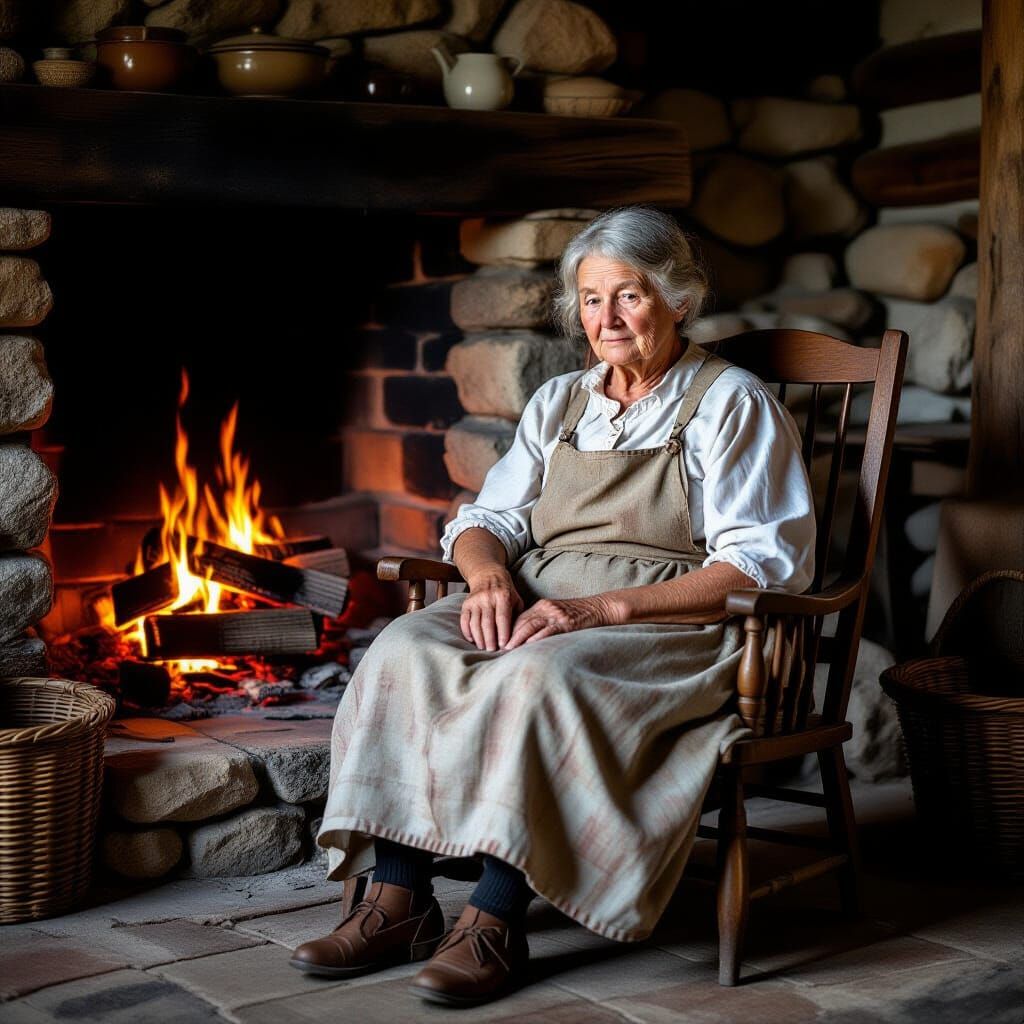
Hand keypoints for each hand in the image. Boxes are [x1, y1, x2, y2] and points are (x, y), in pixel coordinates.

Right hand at [461, 569, 523, 650]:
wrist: (488, 574)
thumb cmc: (506, 591)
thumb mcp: (516, 599)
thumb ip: (518, 616)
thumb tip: (518, 636)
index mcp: (503, 596)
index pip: (502, 618)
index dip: (503, 633)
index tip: (504, 646)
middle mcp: (487, 597)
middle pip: (487, 622)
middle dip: (490, 639)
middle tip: (492, 651)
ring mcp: (475, 600)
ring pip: (475, 623)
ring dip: (479, 638)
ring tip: (483, 648)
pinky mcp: (466, 604)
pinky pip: (464, 620)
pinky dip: (467, 632)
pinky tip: (472, 640)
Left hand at [503, 595, 617, 649]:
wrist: (599, 608)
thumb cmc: (578, 615)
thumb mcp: (557, 614)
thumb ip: (543, 622)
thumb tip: (527, 639)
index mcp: (542, 606)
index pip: (520, 618)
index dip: (508, 630)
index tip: (499, 641)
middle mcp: (546, 608)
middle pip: (522, 621)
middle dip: (509, 635)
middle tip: (498, 647)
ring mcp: (556, 615)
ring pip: (531, 625)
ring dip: (518, 638)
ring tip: (508, 649)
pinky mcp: (566, 623)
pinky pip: (548, 631)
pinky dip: (536, 638)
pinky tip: (528, 646)